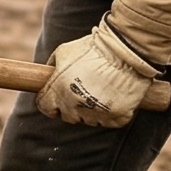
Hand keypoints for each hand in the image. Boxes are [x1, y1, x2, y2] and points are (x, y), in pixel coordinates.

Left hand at [36, 22, 159, 126]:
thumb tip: (46, 76)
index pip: (45, 107)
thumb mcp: (64, 52)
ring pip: (88, 120)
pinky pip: (110, 122)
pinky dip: (111, 113)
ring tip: (101, 91)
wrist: (124, 50)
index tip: (57, 97)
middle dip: (71, 106)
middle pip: (67, 116)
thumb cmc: (93, 49)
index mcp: (57, 92)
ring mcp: (96, 114)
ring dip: (91, 110)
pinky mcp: (117, 117)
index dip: (50, 102)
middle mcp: (74, 107)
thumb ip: (51, 68)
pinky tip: (113, 97)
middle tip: (82, 91)